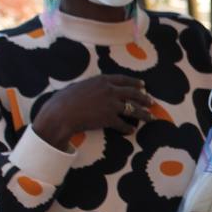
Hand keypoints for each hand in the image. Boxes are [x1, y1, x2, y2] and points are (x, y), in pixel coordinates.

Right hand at [32, 75, 152, 147]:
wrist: (60, 114)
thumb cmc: (63, 100)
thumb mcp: (78, 86)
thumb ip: (90, 86)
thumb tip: (92, 88)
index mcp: (102, 80)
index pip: (123, 80)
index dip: (135, 82)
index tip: (143, 85)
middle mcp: (110, 90)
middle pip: (133, 94)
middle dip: (144, 98)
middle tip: (151, 102)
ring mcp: (111, 104)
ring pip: (133, 109)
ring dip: (143, 114)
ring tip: (150, 117)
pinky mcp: (109, 118)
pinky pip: (123, 124)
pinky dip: (128, 128)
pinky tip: (132, 131)